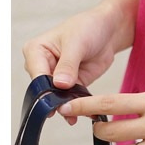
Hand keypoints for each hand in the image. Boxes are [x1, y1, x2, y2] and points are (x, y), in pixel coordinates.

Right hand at [22, 0, 139, 121]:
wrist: (109, 30)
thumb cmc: (89, 27)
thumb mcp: (77, 43)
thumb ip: (68, 64)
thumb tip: (59, 84)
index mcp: (36, 51)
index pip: (36, 75)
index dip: (45, 89)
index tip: (55, 100)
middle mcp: (42, 65)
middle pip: (45, 90)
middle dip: (55, 102)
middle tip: (67, 111)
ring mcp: (56, 77)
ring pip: (58, 97)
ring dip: (67, 107)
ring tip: (75, 116)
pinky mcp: (72, 85)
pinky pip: (72, 99)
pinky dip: (79, 106)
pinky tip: (86, 113)